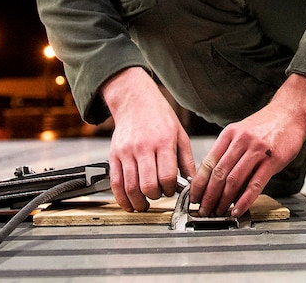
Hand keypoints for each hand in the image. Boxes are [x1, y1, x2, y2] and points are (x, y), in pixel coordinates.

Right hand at [101, 67, 196, 211]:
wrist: (135, 101)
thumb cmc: (160, 117)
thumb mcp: (180, 134)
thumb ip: (187, 159)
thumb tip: (192, 182)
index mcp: (163, 142)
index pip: (167, 176)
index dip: (171, 189)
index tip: (172, 190)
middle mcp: (143, 147)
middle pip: (148, 185)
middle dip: (155, 197)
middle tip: (159, 195)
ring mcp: (126, 152)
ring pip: (130, 187)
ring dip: (139, 202)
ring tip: (145, 204)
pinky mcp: (114, 155)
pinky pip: (115, 183)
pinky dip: (121, 198)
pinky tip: (129, 203)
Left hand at [191, 73, 305, 217]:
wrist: (290, 113)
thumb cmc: (266, 124)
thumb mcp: (241, 131)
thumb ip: (228, 150)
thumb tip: (214, 176)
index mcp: (229, 134)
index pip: (208, 162)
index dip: (199, 183)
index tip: (194, 197)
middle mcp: (241, 140)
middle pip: (219, 173)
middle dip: (208, 196)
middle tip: (203, 209)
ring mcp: (257, 150)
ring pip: (234, 180)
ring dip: (224, 200)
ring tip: (219, 212)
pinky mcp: (272, 160)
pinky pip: (255, 184)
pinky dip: (244, 200)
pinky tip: (238, 210)